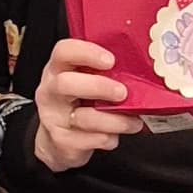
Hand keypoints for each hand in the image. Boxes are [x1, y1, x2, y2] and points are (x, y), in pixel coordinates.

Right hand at [33, 36, 136, 173]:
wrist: (60, 141)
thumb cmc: (79, 103)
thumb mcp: (85, 81)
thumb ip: (105, 72)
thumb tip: (140, 67)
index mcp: (58, 69)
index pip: (64, 51)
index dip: (87, 53)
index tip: (110, 60)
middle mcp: (51, 91)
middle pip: (66, 83)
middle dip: (98, 87)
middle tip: (122, 93)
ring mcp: (54, 117)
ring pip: (84, 117)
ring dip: (115, 120)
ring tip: (134, 121)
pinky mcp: (62, 141)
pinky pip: (90, 139)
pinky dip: (108, 138)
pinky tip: (115, 136)